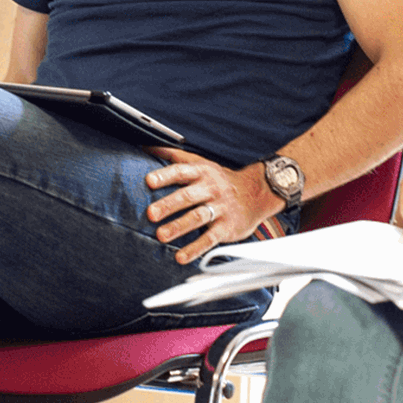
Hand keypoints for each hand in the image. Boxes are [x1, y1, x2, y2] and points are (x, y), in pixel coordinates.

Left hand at [144, 148, 281, 265]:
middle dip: (168, 205)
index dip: (165, 176)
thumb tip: (145, 146)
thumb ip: (173, 156)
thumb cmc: (220, 180)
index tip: (149, 181)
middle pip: (188, 196)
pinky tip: (181, 257)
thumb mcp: (200, 163)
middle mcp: (211, 188)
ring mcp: (220, 208)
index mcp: (202, 172)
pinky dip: (195, 248)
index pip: (181, 172)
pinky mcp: (227, 227)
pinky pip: (210, 239)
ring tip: (161, 236)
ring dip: (178, 227)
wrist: (257, 193)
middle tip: (150, 214)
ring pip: (198, 217)